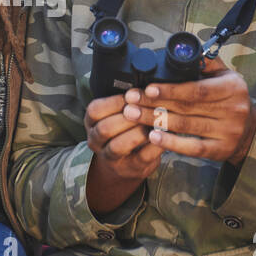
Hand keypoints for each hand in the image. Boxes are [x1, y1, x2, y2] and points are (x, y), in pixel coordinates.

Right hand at [84, 93, 162, 212]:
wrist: (125, 162)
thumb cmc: (124, 129)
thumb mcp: (118, 113)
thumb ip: (127, 102)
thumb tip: (147, 86)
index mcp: (92, 122)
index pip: (95, 110)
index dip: (114, 102)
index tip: (132, 95)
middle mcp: (96, 140)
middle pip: (105, 128)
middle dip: (127, 118)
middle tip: (145, 109)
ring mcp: (111, 158)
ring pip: (118, 146)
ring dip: (138, 133)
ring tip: (154, 123)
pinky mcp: (130, 169)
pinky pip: (141, 157)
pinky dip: (154, 146)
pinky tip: (164, 137)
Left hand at [120, 56, 255, 165]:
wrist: (250, 130)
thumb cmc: (230, 98)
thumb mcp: (226, 75)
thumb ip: (206, 63)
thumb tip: (186, 51)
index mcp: (232, 87)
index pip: (197, 89)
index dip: (171, 90)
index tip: (147, 88)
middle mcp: (233, 110)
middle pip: (187, 107)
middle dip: (154, 103)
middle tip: (130, 100)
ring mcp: (227, 132)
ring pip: (186, 126)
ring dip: (156, 121)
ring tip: (133, 115)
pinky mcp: (221, 150)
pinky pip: (192, 148)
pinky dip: (171, 143)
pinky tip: (153, 137)